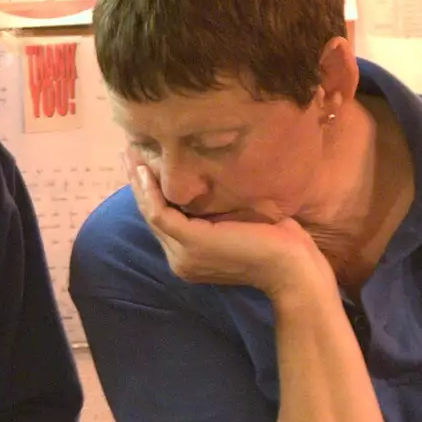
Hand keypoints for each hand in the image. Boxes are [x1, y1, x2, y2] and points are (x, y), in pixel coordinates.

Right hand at [126, 152, 328, 296]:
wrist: (294, 268)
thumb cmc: (280, 244)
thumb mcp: (241, 221)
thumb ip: (219, 210)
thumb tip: (208, 181)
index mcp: (192, 257)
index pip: (165, 222)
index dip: (152, 193)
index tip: (145, 165)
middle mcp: (181, 261)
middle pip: (152, 217)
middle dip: (139, 184)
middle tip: (128, 153)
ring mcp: (184, 255)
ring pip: (151, 214)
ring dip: (139, 183)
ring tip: (130, 154)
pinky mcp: (192, 243)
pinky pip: (160, 214)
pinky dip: (150, 191)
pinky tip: (146, 170)